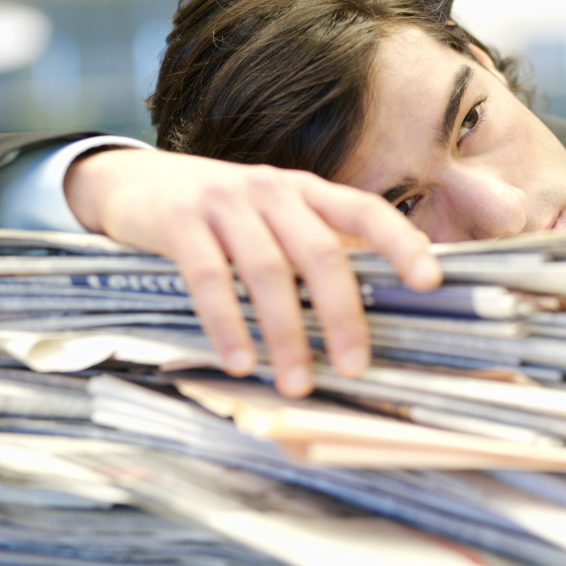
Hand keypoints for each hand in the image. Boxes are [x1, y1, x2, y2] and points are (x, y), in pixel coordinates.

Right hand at [63, 148, 440, 396]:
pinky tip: (240, 362)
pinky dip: (226, 324)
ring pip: (268, 271)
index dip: (400, 243)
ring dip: (285, 333)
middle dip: (341, 314)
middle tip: (354, 368)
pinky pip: (209, 278)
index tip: (431, 282)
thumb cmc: (224, 212)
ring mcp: (226, 203)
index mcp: (308, 191)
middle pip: (320, 252)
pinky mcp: (181, 222)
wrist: (134, 181)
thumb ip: (320, 244)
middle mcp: (273, 190)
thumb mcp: (277, 216)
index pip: (365, 211)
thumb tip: (382, 291)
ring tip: (296, 385)